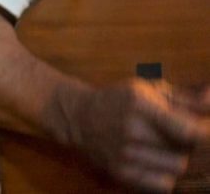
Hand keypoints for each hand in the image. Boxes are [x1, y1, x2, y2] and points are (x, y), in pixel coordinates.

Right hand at [59, 78, 209, 191]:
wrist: (79, 118)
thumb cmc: (119, 100)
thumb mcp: (147, 90)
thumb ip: (184, 99)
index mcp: (139, 103)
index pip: (188, 131)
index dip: (204, 134)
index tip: (206, 129)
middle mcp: (132, 129)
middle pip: (185, 151)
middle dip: (186, 145)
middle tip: (176, 135)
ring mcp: (125, 154)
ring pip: (176, 168)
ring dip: (176, 159)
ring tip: (162, 147)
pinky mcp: (122, 173)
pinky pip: (163, 184)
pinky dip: (165, 175)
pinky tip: (155, 161)